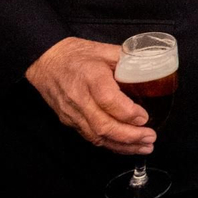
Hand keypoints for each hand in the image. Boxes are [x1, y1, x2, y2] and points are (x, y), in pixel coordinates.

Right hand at [25, 37, 154, 154]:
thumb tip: (153, 66)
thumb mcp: (104, 50)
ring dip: (122, 145)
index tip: (144, 117)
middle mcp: (79, 98)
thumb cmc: (76, 55)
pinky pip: (90, 137)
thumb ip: (128, 59)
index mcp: (90, 76)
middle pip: (103, 125)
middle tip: (150, 138)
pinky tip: (126, 146)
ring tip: (144, 147)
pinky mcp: (69, 121)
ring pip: (97, 136)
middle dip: (129, 136)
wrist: (45, 61)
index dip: (127, 112)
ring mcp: (72, 113)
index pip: (108, 100)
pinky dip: (110, 144)